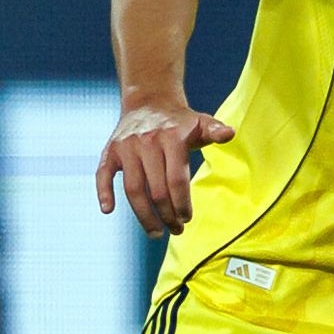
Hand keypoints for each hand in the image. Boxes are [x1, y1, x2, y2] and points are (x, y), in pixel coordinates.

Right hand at [93, 102, 233, 234]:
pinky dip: (103, 192)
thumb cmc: (180, 121)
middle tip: (176, 230)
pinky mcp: (111, 151)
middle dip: (167, 215)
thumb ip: (215, 131)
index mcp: (171, 137)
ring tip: (155, 233)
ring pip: (133, 188)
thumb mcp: (201, 122)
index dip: (182, 204)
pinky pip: (103, 174)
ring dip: (143, 215)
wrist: (149, 101)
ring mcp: (127, 147)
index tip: (186, 219)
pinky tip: (108, 210)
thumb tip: (229, 133)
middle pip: (156, 189)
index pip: (177, 179)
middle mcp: (146, 142)